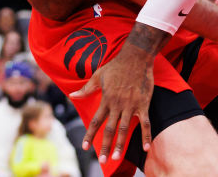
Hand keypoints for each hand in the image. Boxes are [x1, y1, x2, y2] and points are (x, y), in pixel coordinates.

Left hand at [71, 44, 154, 165]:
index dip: (89, 135)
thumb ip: (86, 89)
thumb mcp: (98, 76)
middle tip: (102, 160)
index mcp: (106, 99)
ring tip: (116, 157)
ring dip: (120, 144)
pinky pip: (145, 123)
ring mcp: (130, 105)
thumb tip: (71, 95)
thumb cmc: (116, 66)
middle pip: (109, 129)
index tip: (84, 147)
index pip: (96, 121)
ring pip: (125, 129)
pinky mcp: (143, 104)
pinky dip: (146, 136)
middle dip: (104, 145)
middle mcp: (117, 105)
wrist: (136, 57)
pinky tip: (146, 148)